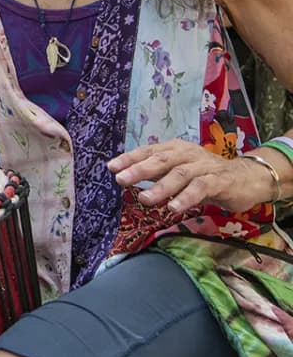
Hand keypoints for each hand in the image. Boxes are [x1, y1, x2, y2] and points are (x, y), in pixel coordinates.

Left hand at [108, 140, 274, 213]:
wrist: (245, 178)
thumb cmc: (205, 176)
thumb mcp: (179, 173)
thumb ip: (157, 175)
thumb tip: (126, 179)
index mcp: (175, 149)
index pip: (149, 151)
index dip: (130, 158)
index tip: (111, 167)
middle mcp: (188, 154)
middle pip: (161, 160)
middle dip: (140, 169)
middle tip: (121, 179)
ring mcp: (204, 166)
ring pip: (180, 174)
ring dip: (161, 187)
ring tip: (144, 199)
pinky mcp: (219, 181)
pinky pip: (201, 188)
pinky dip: (186, 197)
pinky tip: (174, 207)